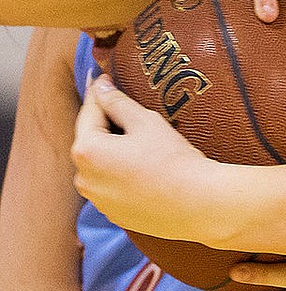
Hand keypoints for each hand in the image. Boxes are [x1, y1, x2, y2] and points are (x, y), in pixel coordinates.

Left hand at [71, 75, 211, 239]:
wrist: (197, 203)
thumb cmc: (172, 159)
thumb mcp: (145, 121)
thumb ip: (118, 102)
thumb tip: (101, 87)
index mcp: (87, 151)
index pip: (89, 112)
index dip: (99, 93)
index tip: (102, 77)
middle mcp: (84, 178)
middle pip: (93, 141)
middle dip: (108, 126)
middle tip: (131, 111)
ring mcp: (98, 200)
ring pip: (102, 165)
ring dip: (115, 152)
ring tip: (143, 144)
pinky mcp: (114, 214)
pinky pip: (114, 186)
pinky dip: (124, 174)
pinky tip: (148, 169)